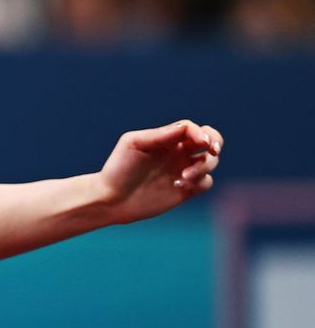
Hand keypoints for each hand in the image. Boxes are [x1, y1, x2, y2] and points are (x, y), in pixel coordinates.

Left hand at [96, 120, 222, 223]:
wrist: (111, 199)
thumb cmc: (118, 169)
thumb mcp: (133, 144)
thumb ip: (159, 135)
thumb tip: (186, 127)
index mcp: (166, 139)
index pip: (192, 129)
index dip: (201, 133)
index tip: (200, 143)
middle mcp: (177, 153)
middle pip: (210, 140)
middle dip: (216, 141)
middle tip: (211, 150)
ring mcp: (182, 171)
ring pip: (210, 162)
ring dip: (203, 167)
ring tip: (183, 176)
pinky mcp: (185, 190)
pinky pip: (206, 183)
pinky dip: (199, 182)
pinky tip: (178, 186)